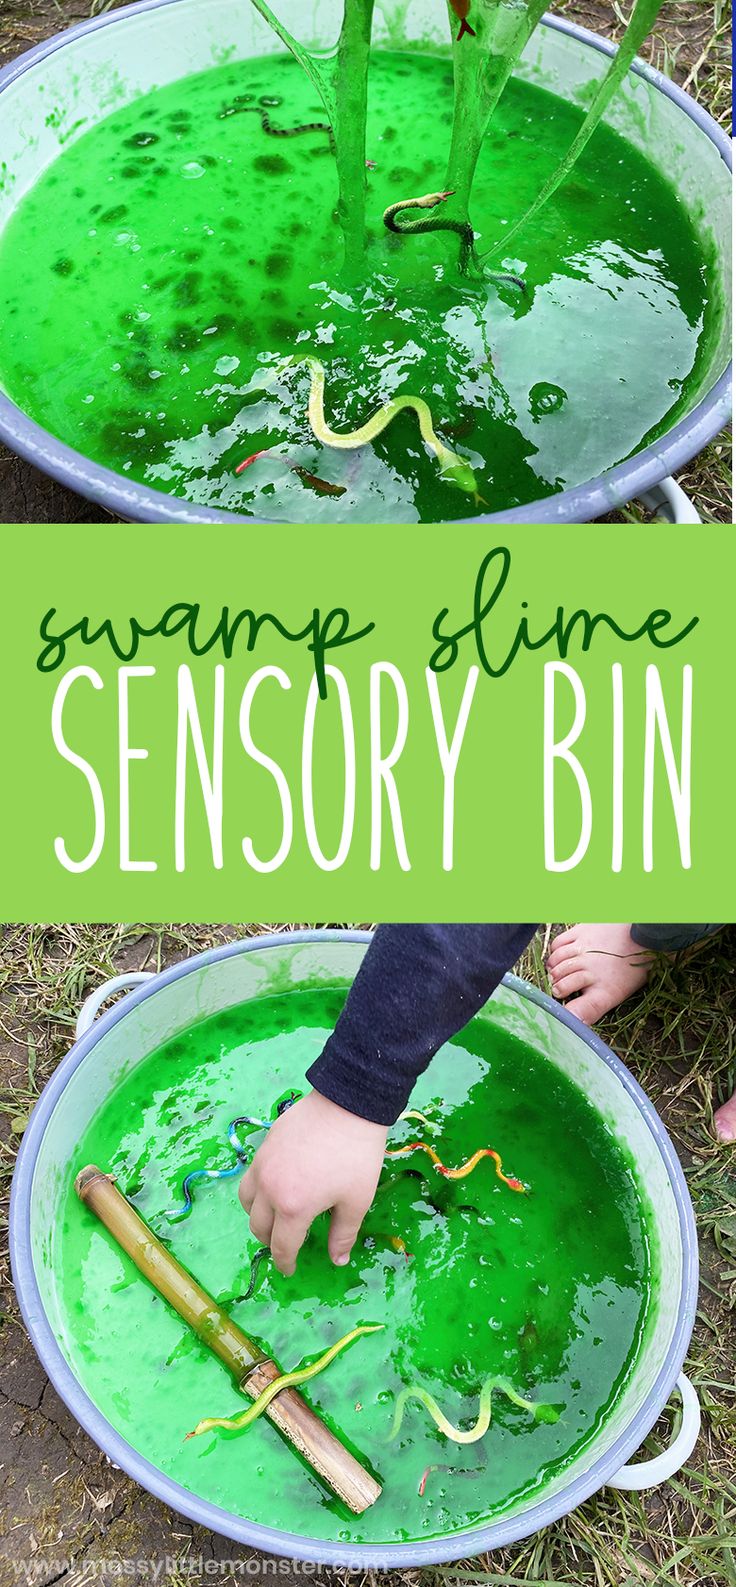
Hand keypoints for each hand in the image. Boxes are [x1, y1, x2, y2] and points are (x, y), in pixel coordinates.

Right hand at [239, 1090, 387, 1275]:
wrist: (348, 1104)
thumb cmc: (356, 1156)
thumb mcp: (357, 1200)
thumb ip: (343, 1234)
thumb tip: (337, 1260)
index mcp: (294, 1208)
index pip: (282, 1246)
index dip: (286, 1263)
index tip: (290, 1269)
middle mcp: (270, 1189)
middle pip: (258, 1227)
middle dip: (271, 1242)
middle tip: (286, 1244)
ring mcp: (262, 1165)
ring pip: (247, 1202)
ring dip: (258, 1217)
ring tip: (275, 1217)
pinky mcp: (263, 1146)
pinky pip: (250, 1177)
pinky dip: (256, 1191)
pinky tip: (275, 1187)